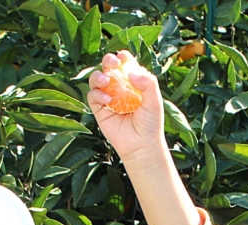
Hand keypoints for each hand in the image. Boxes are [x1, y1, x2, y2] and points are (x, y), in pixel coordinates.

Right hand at [88, 51, 166, 166]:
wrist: (141, 145)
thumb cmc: (150, 124)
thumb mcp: (155, 101)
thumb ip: (148, 83)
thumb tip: (131, 72)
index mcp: (133, 83)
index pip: (126, 64)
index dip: (123, 57)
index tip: (123, 57)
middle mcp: (119, 88)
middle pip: (109, 67)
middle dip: (108, 60)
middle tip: (113, 63)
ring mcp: (108, 98)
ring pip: (97, 79)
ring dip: (99, 76)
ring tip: (106, 80)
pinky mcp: (100, 110)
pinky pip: (92, 96)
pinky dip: (97, 94)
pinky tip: (108, 99)